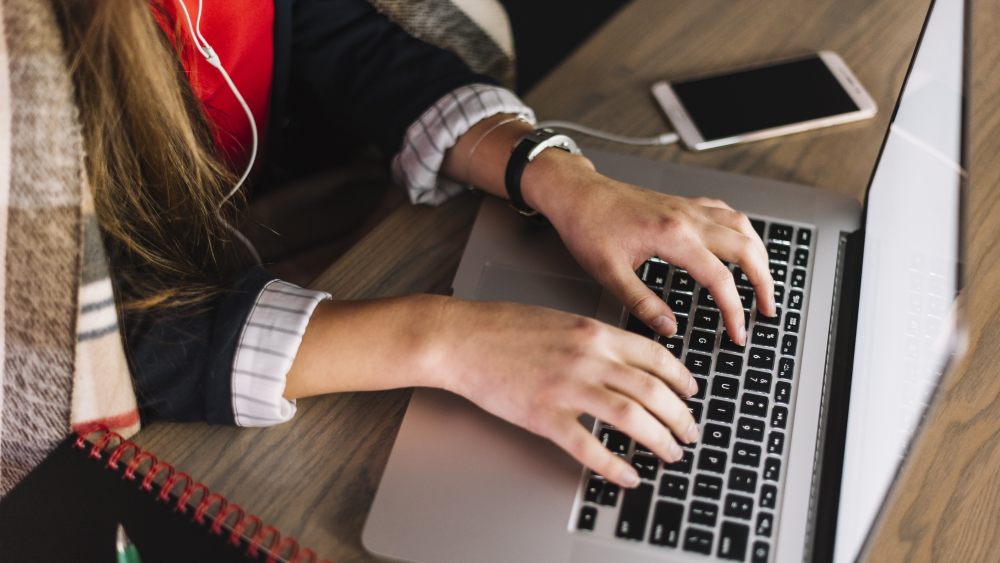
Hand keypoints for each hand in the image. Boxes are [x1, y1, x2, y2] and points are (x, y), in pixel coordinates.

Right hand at [431, 298, 699, 487]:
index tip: (692, 394)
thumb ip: (594, 340)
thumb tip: (624, 362)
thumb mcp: (561, 320)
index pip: (656, 356)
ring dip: (660, 440)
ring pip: (632, 418)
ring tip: (670, 454)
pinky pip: (590, 447)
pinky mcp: (544, 416)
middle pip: (654, 391)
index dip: (682, 379)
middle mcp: (589, 358)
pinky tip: (627, 476)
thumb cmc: (503, 328)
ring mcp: (567, 388)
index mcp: (595, 332)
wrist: (460, 337)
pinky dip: (615, 466)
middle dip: (680, 417)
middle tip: (689, 433)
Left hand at [523, 151, 775, 342]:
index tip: (738, 333)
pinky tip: (741, 243)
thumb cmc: (587, 226)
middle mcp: (687, 218)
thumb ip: (641, 303)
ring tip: (764, 281)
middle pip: (745, 249)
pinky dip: (741, 230)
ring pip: (742, 226)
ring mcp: (687, 207)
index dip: (734, 310)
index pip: (719, 279)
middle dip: (763, 283)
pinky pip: (725, 212)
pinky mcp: (682, 203)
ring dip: (759, 254)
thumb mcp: (608, 273)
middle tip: (768, 310)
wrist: (576, 193)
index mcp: (672, 237)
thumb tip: (668, 328)